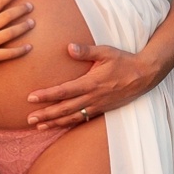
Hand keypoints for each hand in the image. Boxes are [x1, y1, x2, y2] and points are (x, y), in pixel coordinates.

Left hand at [25, 42, 159, 127]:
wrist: (143, 75)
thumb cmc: (124, 61)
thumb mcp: (106, 52)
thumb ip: (86, 51)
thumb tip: (68, 47)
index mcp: (90, 83)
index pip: (63, 91)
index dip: (46, 96)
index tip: (31, 98)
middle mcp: (92, 97)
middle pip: (64, 109)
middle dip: (46, 114)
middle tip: (29, 119)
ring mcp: (97, 105)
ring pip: (72, 117)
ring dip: (55, 122)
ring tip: (39, 126)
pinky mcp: (101, 109)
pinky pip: (82, 119)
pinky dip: (69, 123)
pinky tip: (59, 125)